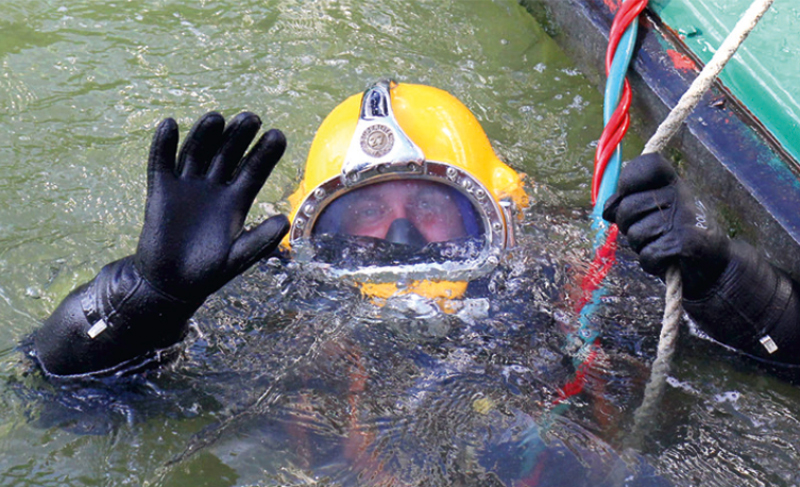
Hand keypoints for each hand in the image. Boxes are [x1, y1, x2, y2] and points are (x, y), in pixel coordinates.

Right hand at [135, 111, 289, 301]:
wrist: (172, 284)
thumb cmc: (208, 272)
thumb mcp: (237, 258)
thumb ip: (260, 240)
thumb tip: (285, 221)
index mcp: (236, 201)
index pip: (254, 171)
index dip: (265, 154)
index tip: (278, 135)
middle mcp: (214, 188)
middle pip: (228, 154)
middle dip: (239, 137)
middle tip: (252, 118)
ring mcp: (188, 186)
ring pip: (197, 153)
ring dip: (205, 135)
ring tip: (216, 118)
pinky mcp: (162, 190)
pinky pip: (162, 163)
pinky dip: (164, 145)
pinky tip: (169, 125)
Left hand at [602, 153, 729, 297]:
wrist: (714, 266)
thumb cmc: (676, 235)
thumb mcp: (652, 212)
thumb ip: (628, 204)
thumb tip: (607, 209)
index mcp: (672, 182)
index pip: (646, 164)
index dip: (628, 181)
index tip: (629, 196)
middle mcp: (679, 195)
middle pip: (626, 207)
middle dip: (628, 226)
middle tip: (651, 232)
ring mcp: (683, 218)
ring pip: (634, 234)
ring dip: (642, 247)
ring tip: (662, 244)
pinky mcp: (685, 243)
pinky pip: (647, 255)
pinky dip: (652, 263)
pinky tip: (667, 260)